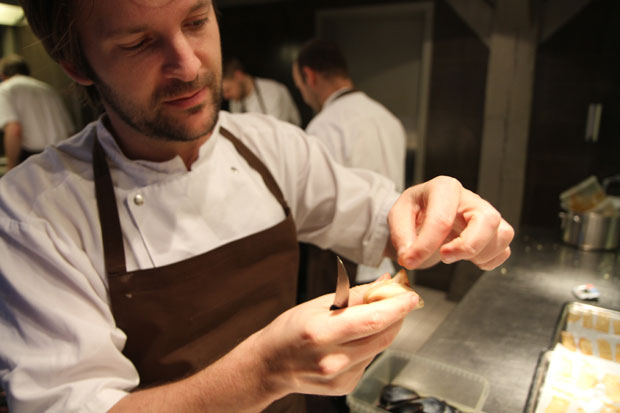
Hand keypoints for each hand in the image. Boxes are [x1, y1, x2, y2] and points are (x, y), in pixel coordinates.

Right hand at [254, 278, 419, 397]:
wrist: (270, 365)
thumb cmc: (290, 330)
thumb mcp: (318, 305)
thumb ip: (355, 296)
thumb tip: (385, 283)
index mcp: (322, 333)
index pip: (373, 320)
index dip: (397, 307)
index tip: (411, 295)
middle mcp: (333, 360)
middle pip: (383, 336)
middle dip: (398, 316)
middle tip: (402, 299)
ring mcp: (340, 377)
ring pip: (379, 347)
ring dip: (384, 329)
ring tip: (374, 314)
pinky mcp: (345, 386)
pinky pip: (369, 360)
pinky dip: (370, 345)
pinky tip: (354, 339)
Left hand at [387, 176, 513, 269]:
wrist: (424, 215)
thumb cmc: (414, 212)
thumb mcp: (398, 216)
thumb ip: (401, 236)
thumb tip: (409, 257)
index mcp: (444, 188)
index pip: (441, 218)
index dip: (425, 245)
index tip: (409, 260)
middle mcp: (470, 198)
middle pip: (488, 219)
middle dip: (467, 245)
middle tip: (444, 256)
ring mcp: (485, 215)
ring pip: (502, 234)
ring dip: (479, 253)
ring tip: (452, 254)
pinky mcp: (494, 232)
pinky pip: (504, 250)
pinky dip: (488, 260)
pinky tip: (467, 258)